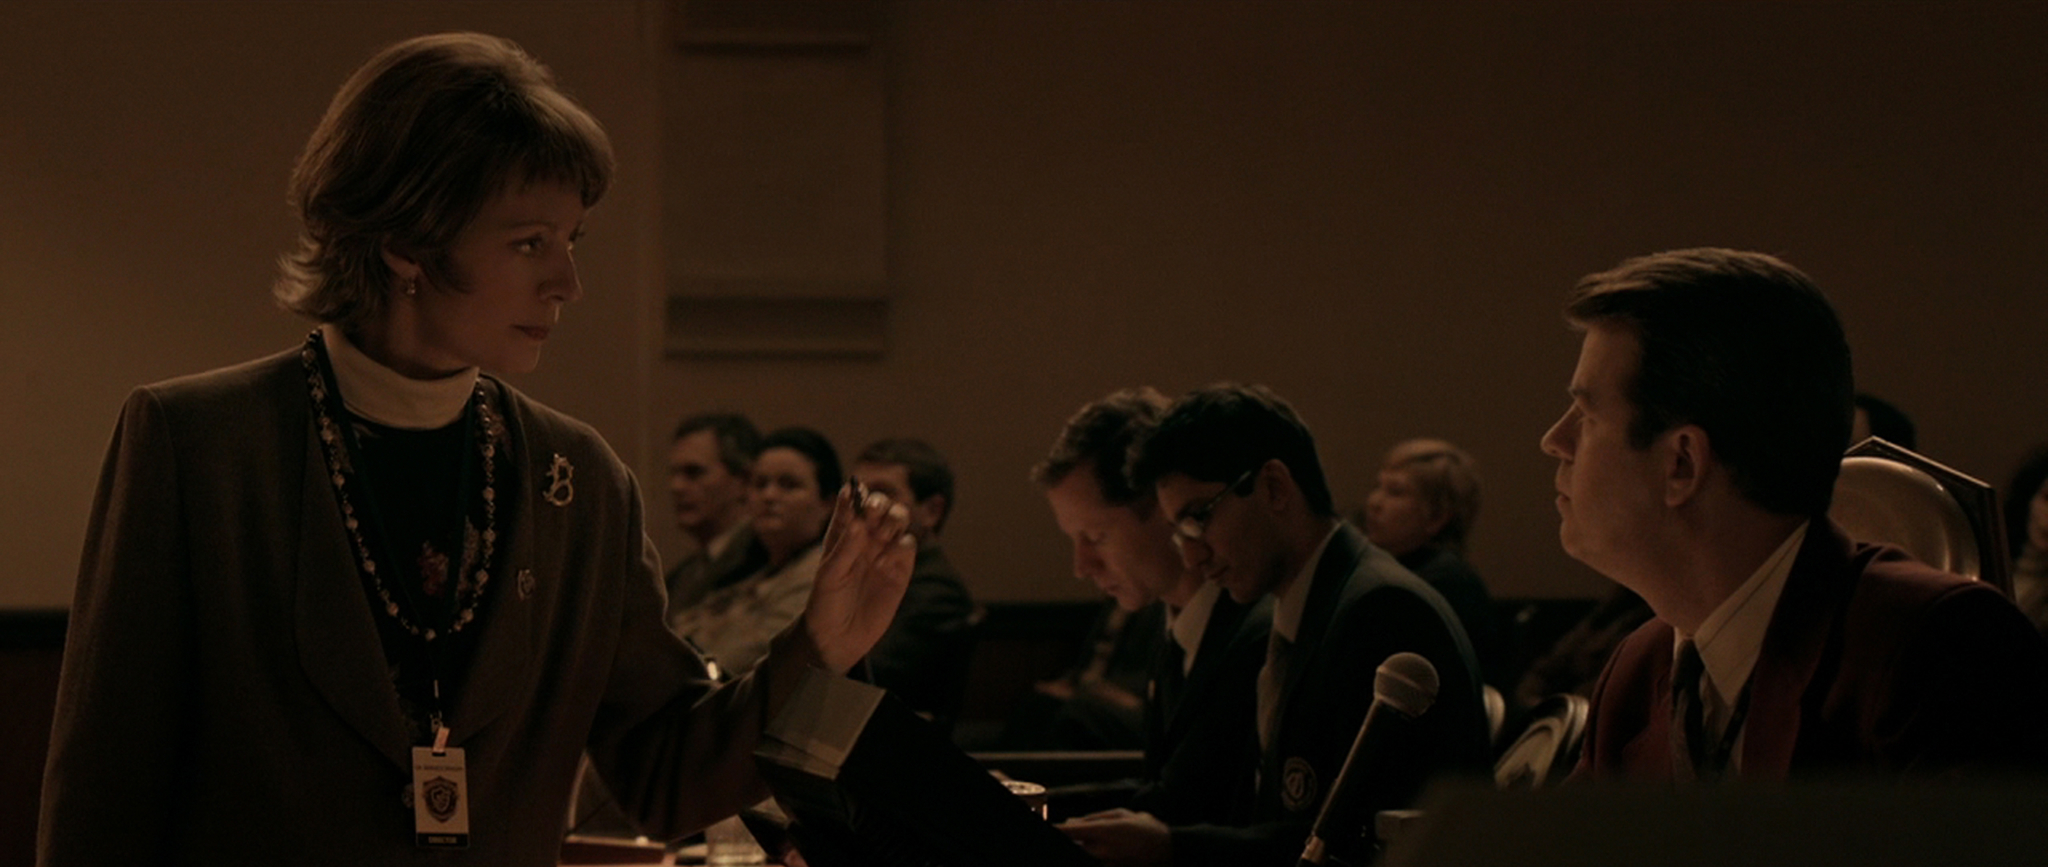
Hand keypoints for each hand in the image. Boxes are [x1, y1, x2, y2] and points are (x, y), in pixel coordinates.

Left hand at [802, 483, 916, 672]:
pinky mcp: (900, 571)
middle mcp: (865, 539)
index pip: (853, 504)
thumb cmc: (825, 603)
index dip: (857, 493)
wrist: (837, 638)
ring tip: (884, 533)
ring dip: (895, 519)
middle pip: (881, 507)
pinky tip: (887, 560)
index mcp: (843, 534)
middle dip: (881, 503)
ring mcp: (884, 553)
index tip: (857, 490)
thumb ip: (846, 546)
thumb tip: (861, 521)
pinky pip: (908, 546)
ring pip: (898, 522)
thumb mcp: (829, 574)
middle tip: (874, 511)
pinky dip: (903, 546)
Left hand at [1057, 808, 1170, 866]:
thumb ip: (1094, 818)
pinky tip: (1097, 851)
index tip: (1049, 829)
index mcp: (1103, 830)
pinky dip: (1093, 855)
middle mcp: (1102, 849)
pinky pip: (1096, 863)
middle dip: (1069, 842)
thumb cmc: (1147, 829)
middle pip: (1073, 847)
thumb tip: (1072, 822)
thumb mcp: (1122, 814)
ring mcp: (1107, 863)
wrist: (1169, 850)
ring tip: (1089, 843)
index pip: (1070, 832)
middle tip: (1067, 837)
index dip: (1057, 830)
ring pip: (1084, 856)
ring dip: (1081, 849)